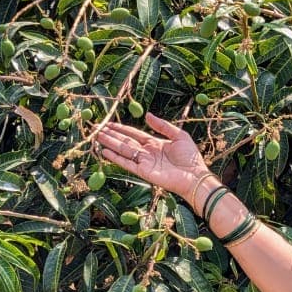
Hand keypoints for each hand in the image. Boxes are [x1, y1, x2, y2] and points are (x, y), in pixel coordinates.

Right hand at [94, 113, 210, 198]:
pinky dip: (115, 157)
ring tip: (96, 136)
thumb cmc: (190, 157)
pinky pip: (126, 163)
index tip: (108, 123)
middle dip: (111, 135)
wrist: (195, 176)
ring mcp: (144, 162)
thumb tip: (147, 115)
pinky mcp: (143, 172)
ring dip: (110, 143)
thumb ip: (162, 125)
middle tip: (96, 128)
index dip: (121, 128)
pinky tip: (104, 151)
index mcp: (154, 143)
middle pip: (125, 141)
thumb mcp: (179, 135)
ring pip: (123, 150)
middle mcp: (146, 152)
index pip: (133, 134)